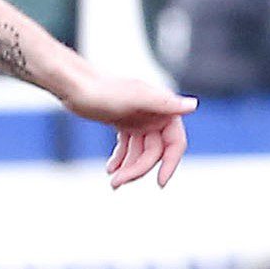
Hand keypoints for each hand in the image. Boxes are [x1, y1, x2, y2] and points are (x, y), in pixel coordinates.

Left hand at [59, 74, 197, 187]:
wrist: (76, 85)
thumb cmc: (104, 89)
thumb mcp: (136, 97)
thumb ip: (164, 103)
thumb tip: (193, 106)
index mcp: (164, 108)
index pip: (175, 142)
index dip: (170, 163)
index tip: (160, 183)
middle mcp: (155, 115)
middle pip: (154, 152)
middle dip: (138, 168)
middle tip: (118, 182)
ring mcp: (139, 120)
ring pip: (140, 152)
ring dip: (128, 168)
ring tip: (112, 180)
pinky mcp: (123, 123)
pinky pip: (127, 147)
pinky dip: (120, 160)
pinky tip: (110, 169)